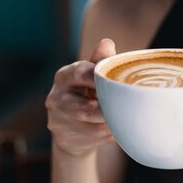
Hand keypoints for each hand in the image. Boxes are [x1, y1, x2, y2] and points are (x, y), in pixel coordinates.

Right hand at [45, 38, 116, 156]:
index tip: (115, 82)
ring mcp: (59, 121)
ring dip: (112, 122)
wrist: (71, 127)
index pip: (80, 74)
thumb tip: (107, 43)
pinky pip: (96, 137)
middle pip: (85, 108)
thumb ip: (99, 60)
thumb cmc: (87, 91)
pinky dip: (110, 133)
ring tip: (124, 116)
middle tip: (125, 106)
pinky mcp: (66, 139)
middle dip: (107, 109)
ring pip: (93, 126)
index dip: (98, 78)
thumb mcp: (92, 74)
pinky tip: (116, 127)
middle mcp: (56, 99)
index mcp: (64, 77)